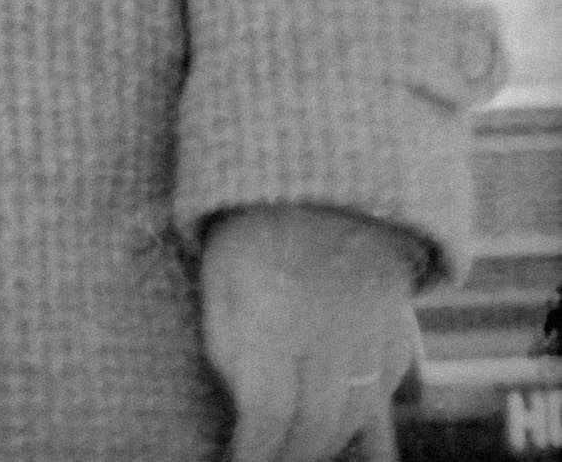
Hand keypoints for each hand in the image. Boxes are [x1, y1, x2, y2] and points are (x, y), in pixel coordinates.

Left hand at [202, 201, 423, 461]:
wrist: (321, 180)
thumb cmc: (251, 230)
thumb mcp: (219, 278)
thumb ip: (226, 345)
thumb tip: (242, 408)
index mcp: (273, 317)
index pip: (267, 416)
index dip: (252, 453)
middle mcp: (327, 335)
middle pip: (314, 427)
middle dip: (289, 455)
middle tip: (267, 459)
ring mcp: (368, 335)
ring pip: (354, 418)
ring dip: (326, 443)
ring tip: (300, 449)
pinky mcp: (395, 330)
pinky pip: (387, 392)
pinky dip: (368, 420)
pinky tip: (347, 428)